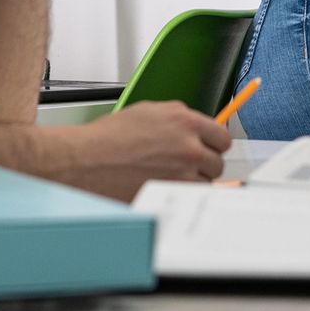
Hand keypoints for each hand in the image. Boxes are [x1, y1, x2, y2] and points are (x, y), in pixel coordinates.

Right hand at [42, 101, 230, 200]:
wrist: (87, 160)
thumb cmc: (109, 138)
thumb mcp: (149, 112)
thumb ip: (178, 119)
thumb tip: (195, 127)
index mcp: (185, 121)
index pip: (222, 137)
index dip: (214, 144)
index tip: (208, 148)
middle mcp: (189, 147)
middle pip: (218, 162)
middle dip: (204, 164)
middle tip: (185, 164)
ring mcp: (182, 173)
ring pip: (206, 183)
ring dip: (193, 182)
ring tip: (168, 176)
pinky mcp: (172, 194)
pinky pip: (189, 198)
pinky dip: (180, 195)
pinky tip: (163, 187)